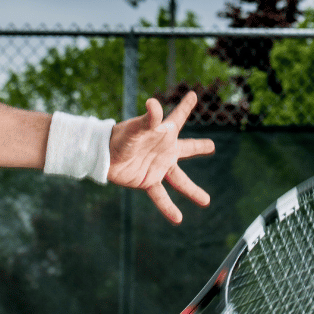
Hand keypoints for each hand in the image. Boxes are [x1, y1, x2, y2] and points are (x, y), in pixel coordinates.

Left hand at [108, 91, 215, 222]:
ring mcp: (158, 167)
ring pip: (179, 180)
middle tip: (211, 146)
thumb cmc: (119, 138)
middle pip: (186, 149)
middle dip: (199, 147)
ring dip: (192, 191)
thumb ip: (148, 119)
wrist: (102, 156)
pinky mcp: (148, 181)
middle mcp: (164, 150)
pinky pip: (161, 196)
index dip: (185, 106)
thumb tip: (154, 103)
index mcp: (163, 133)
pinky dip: (168, 208)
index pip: (178, 117)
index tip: (193, 95)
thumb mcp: (136, 128)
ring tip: (206, 201)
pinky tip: (178, 219)